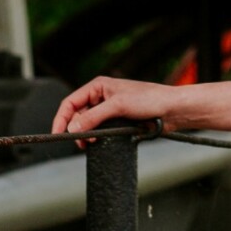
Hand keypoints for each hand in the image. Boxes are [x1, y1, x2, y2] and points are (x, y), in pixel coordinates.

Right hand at [51, 75, 178, 135]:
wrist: (172, 110)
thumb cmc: (150, 99)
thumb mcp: (117, 106)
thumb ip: (93, 117)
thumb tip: (73, 128)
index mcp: (98, 86)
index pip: (70, 102)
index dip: (61, 118)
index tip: (57, 134)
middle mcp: (101, 97)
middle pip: (77, 115)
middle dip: (76, 129)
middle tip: (81, 143)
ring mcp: (109, 110)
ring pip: (88, 125)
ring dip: (87, 135)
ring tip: (92, 144)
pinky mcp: (118, 122)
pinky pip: (101, 131)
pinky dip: (98, 138)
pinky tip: (101, 143)